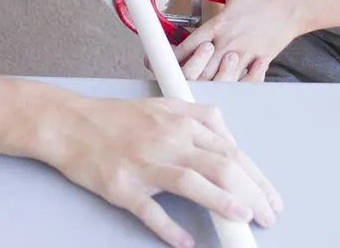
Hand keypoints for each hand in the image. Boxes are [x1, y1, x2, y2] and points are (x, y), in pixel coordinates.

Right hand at [45, 95, 282, 247]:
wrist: (68, 123)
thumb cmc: (115, 117)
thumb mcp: (162, 105)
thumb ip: (199, 117)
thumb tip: (229, 138)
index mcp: (179, 123)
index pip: (230, 150)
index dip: (257, 176)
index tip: (270, 197)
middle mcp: (166, 141)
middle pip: (219, 165)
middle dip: (251, 193)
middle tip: (268, 216)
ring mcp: (143, 164)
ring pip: (190, 182)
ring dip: (222, 201)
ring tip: (244, 219)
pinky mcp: (121, 186)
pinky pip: (148, 209)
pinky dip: (169, 228)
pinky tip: (186, 241)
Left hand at [173, 0, 305, 81]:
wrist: (292, 4)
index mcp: (219, 24)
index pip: (188, 46)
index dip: (174, 56)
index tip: (166, 60)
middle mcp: (229, 43)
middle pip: (201, 70)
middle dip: (189, 75)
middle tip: (181, 75)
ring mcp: (245, 55)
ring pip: (221, 81)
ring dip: (210, 82)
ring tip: (202, 81)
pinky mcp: (259, 62)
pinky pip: (243, 82)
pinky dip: (234, 85)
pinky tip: (227, 82)